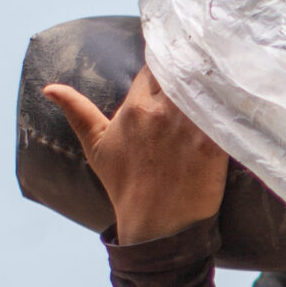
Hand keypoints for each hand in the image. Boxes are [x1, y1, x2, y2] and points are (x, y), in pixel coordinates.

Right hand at [43, 66, 229, 243]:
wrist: (156, 226)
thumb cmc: (125, 185)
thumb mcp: (96, 145)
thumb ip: (76, 110)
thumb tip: (49, 88)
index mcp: (136, 106)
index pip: (158, 64)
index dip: (170, 60)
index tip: (179, 60)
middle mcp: (163, 112)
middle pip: (185, 69)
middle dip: (194, 65)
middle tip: (208, 64)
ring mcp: (190, 127)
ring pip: (207, 85)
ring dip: (215, 81)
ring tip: (225, 79)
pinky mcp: (214, 144)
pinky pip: (226, 112)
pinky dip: (230, 105)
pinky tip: (236, 100)